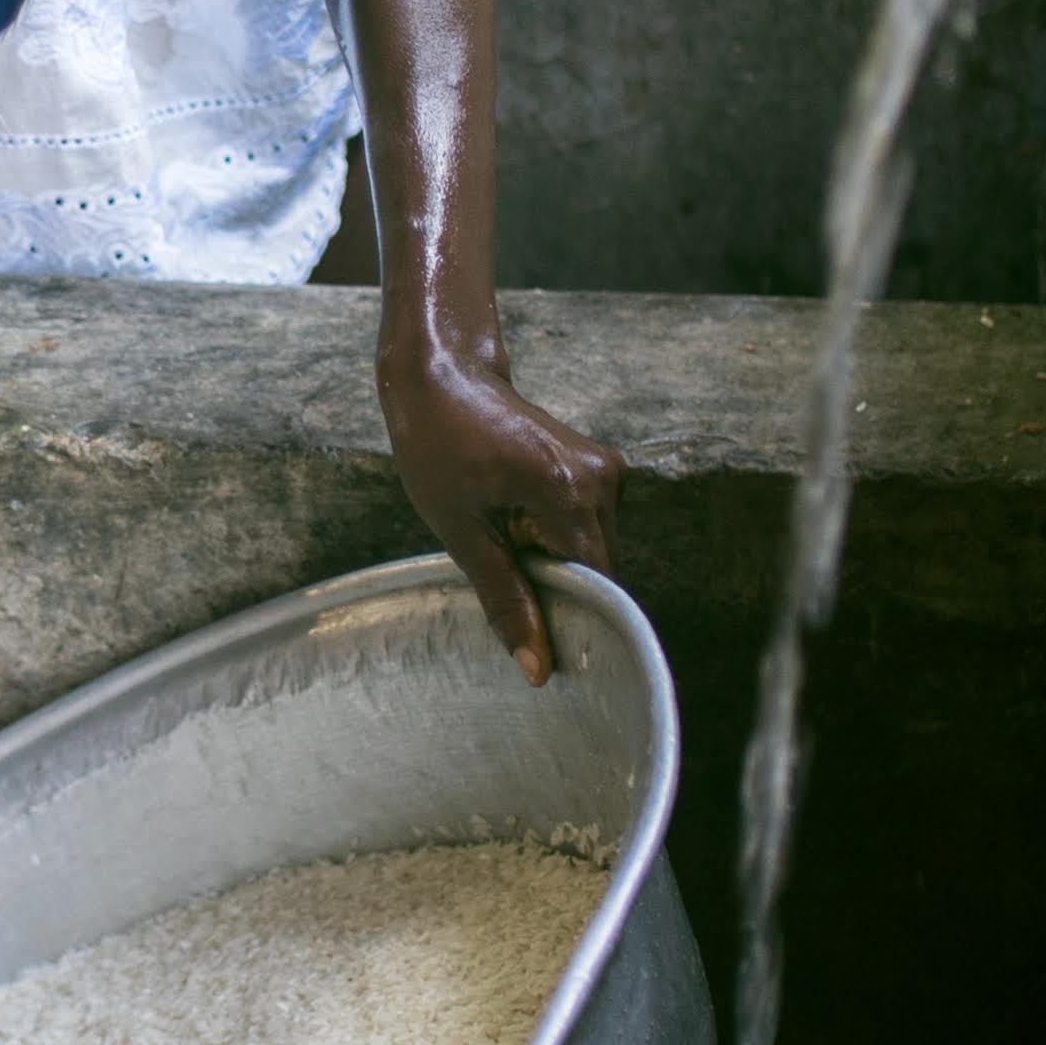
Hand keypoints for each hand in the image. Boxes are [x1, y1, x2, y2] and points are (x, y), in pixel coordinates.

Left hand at [380, 343, 623, 681]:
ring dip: (557, 561)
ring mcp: (607, 469)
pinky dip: (558, 537)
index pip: (599, 587)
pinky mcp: (601, 466)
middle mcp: (603, 479)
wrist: (443, 376)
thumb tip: (538, 667)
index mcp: (569, 493)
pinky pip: (590, 526)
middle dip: (560, 588)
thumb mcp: (461, 533)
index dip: (575, 620)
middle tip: (505, 576)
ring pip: (596, 550)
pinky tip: (516, 518)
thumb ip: (506, 599)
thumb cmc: (438, 447)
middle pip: (601, 570)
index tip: (542, 639)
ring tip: (504, 534)